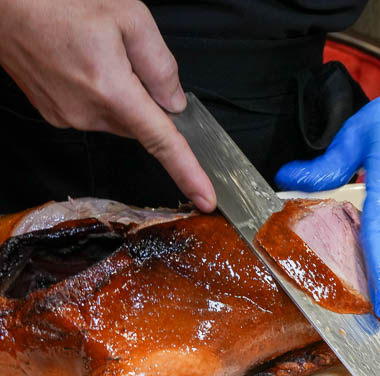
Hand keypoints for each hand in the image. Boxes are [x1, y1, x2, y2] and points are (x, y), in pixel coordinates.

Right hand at [0, 0, 215, 209]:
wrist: (2, 0)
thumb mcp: (128, 16)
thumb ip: (160, 64)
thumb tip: (173, 102)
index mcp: (112, 91)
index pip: (161, 142)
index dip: (187, 173)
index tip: (205, 198)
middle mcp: (87, 112)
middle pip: (141, 123)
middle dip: (144, 96)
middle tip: (123, 54)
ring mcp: (66, 116)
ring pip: (117, 116)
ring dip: (119, 91)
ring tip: (93, 50)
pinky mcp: (53, 112)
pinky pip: (92, 110)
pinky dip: (98, 91)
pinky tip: (80, 59)